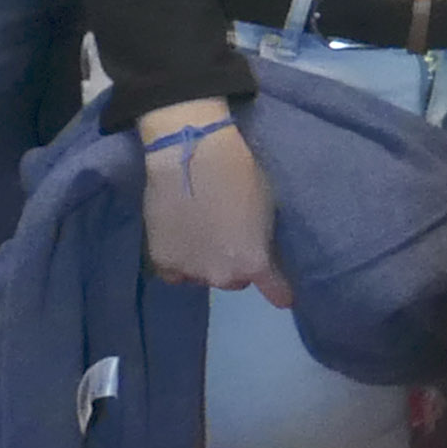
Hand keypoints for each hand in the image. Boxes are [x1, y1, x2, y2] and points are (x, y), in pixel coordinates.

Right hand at [138, 106, 288, 301]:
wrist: (190, 153)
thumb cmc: (239, 171)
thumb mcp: (267, 208)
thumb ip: (264, 239)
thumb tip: (263, 252)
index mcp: (254, 262)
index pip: (276, 292)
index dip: (279, 291)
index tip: (283, 295)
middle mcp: (224, 276)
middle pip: (234, 279)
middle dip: (234, 264)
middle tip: (228, 236)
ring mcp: (191, 271)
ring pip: (203, 276)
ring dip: (205, 261)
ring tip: (199, 231)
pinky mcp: (163, 262)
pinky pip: (176, 272)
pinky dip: (179, 260)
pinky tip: (179, 237)